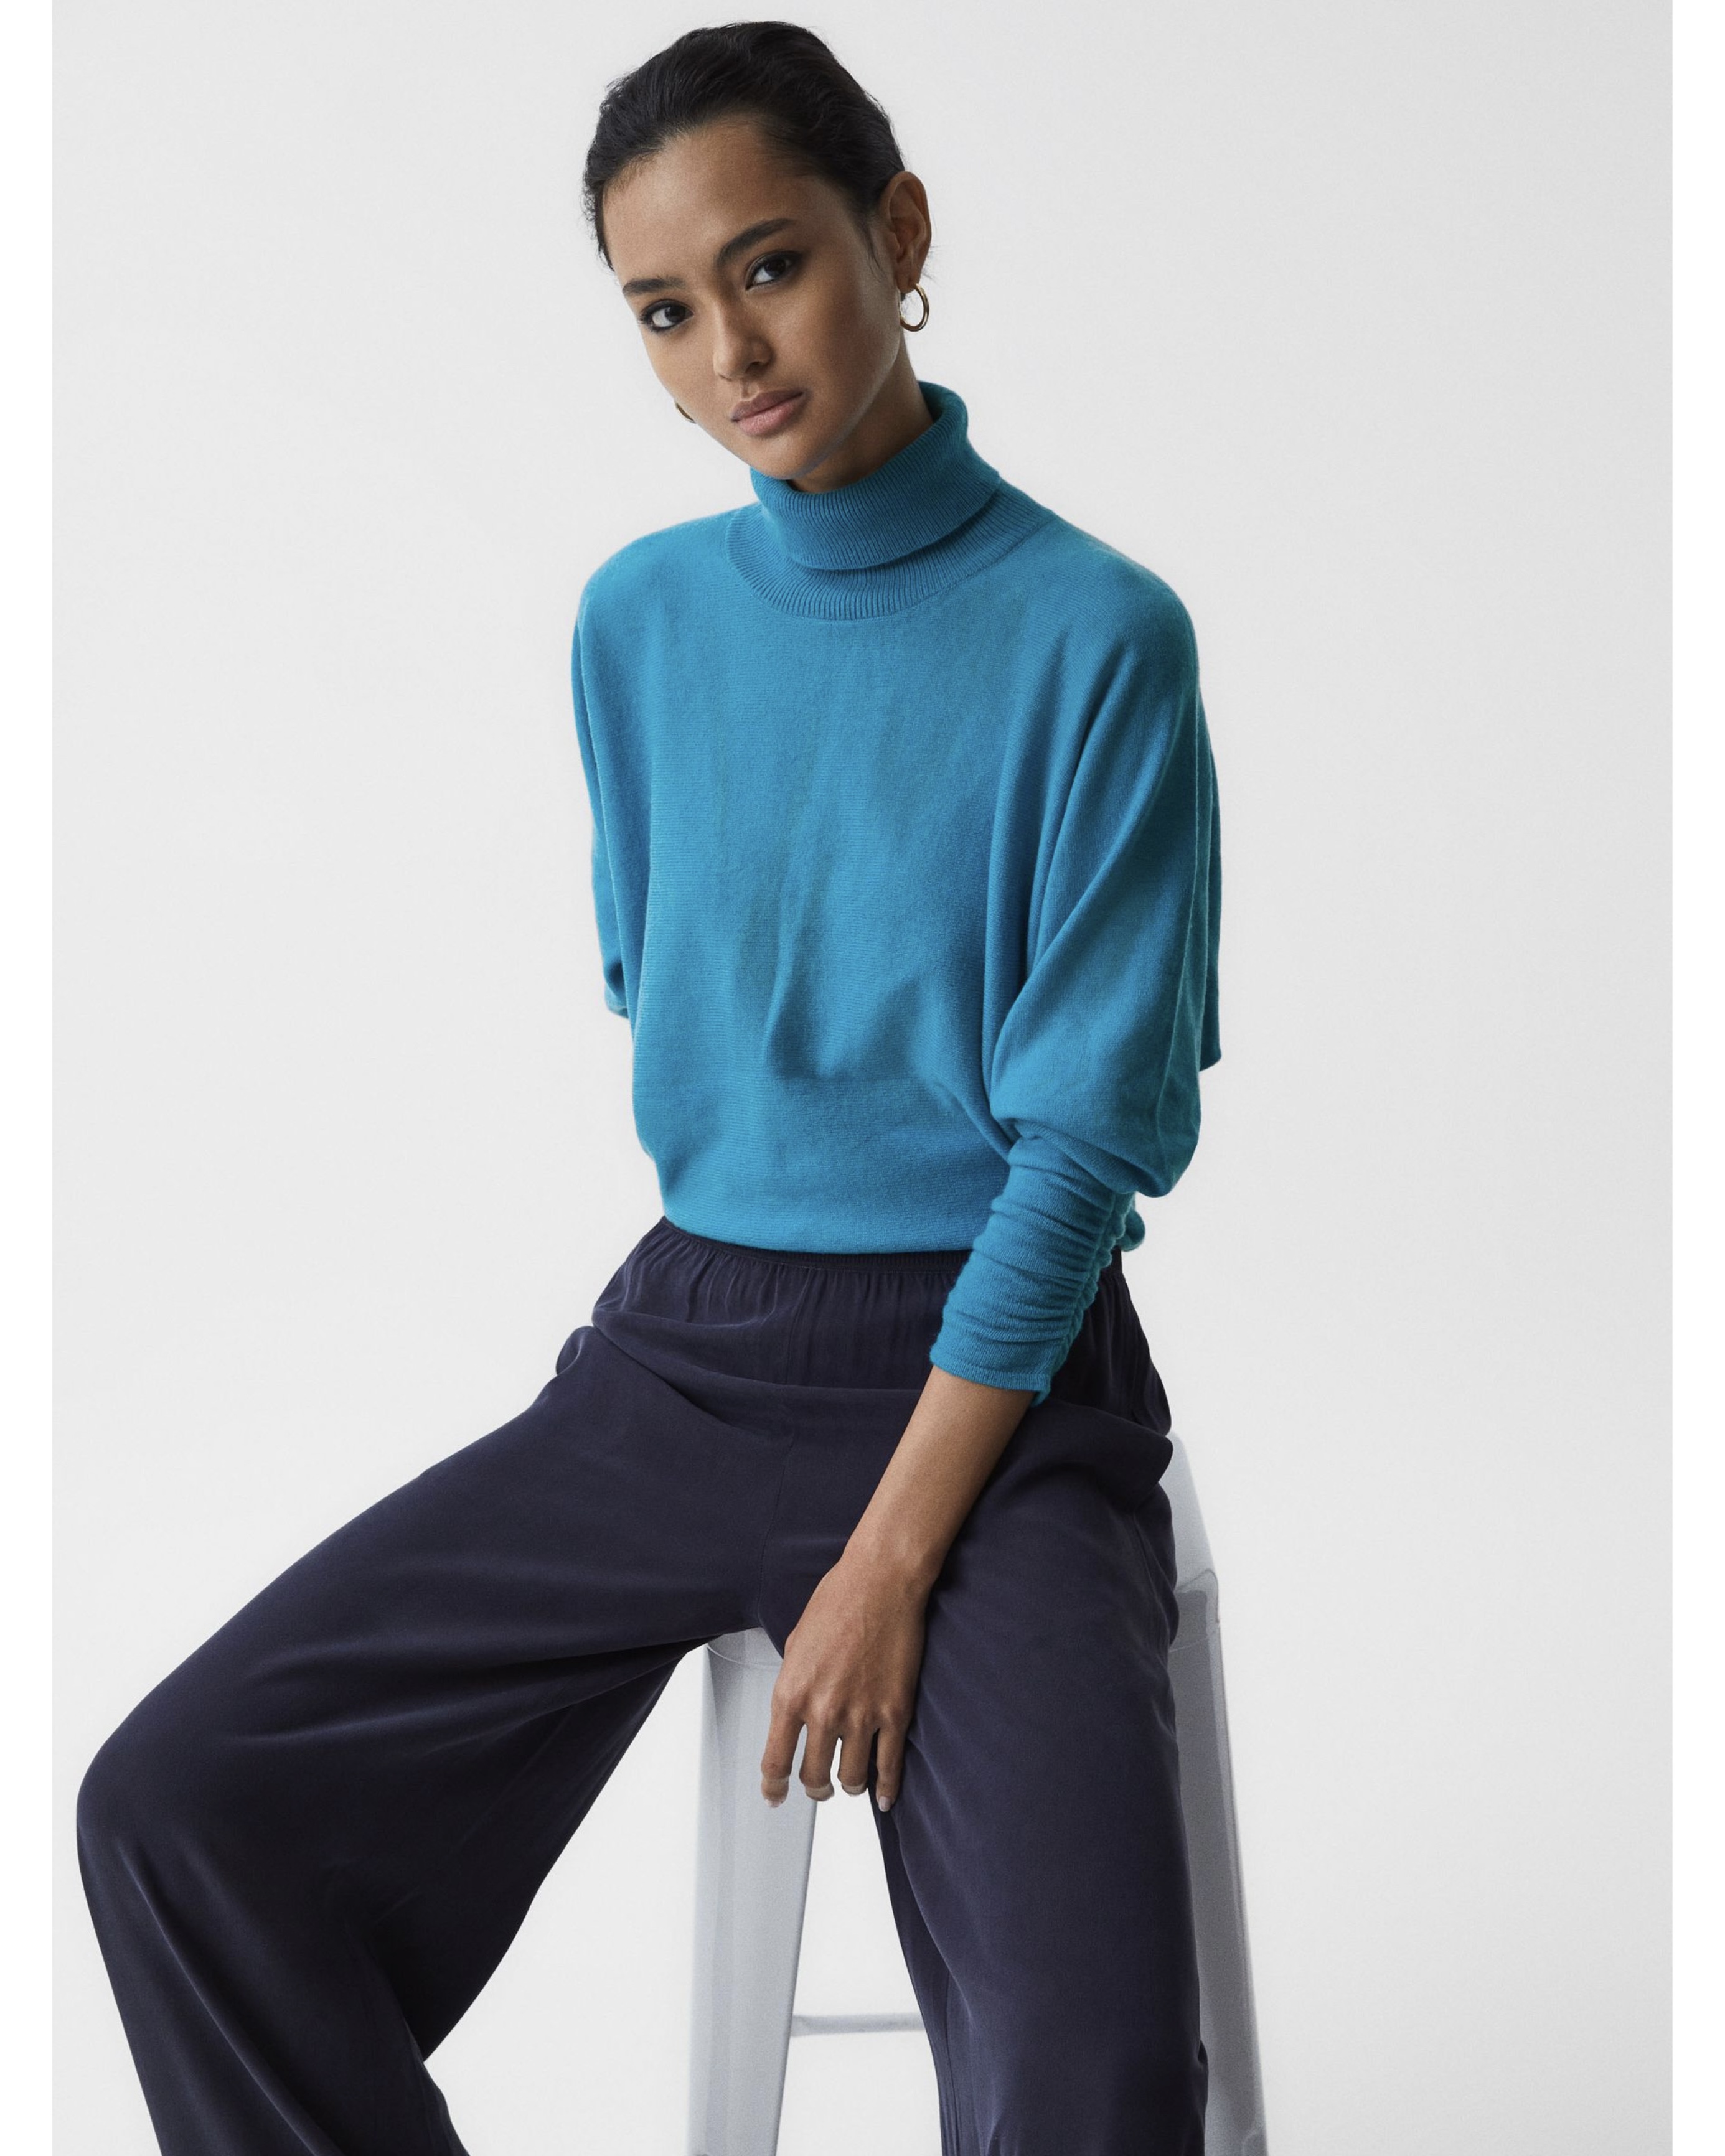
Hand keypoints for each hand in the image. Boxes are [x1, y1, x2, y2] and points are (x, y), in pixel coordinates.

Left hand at [760, 1548, 928, 1813]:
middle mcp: (823, 1712)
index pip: (775, 1760)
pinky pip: (889, 1766)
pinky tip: (883, 1795)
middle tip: (818, 1787)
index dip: (773, 1787)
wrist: (880, 1582)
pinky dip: (886, 1788)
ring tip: (850, 1784)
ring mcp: (861, 1716)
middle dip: (815, 1788)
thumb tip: (797, 1712)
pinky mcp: (895, 1712)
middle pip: (814, 1776)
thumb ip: (794, 1685)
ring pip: (851, 1778)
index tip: (775, 1796)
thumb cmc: (838, 1600)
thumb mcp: (796, 1645)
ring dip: (848, 1786)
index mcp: (790, 1694)